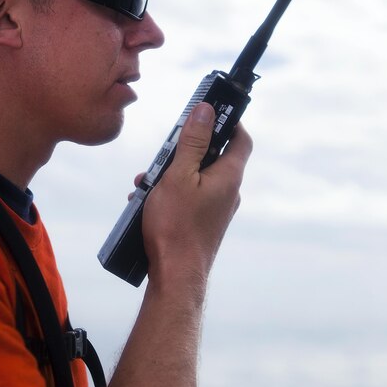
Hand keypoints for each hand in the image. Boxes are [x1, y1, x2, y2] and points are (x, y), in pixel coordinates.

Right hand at [141, 103, 251, 284]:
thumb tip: (205, 111)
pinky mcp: (205, 225)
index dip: (229, 121)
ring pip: (197, 179)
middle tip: (163, 153)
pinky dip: (171, 194)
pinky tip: (148, 203)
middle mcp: (228, 193)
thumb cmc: (176, 226)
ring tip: (145, 183)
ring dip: (171, 175)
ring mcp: (217, 211)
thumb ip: (192, 142)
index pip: (241, 138)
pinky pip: (190, 199)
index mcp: (229, 176)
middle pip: (213, 157)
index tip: (210, 112)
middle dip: (185, 151)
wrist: (176, 276)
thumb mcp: (178, 175)